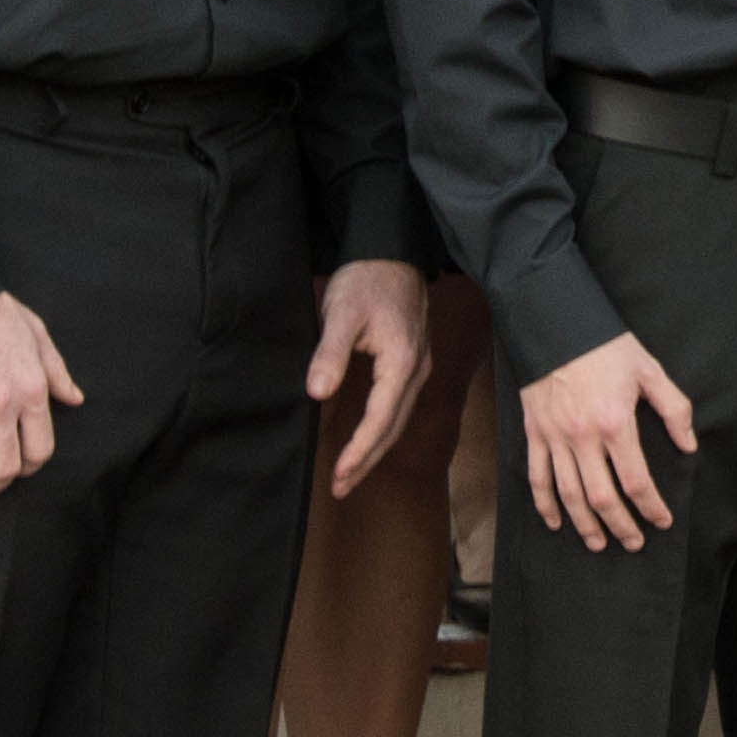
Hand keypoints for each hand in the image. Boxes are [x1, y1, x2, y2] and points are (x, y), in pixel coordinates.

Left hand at [307, 259, 439, 499]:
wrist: (390, 249)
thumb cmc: (366, 278)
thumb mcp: (341, 313)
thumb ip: (330, 354)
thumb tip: (317, 393)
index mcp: (402, 362)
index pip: (380, 419)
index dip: (360, 451)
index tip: (339, 474)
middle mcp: (416, 369)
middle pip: (394, 427)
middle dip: (368, 460)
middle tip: (341, 487)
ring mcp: (418, 365)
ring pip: (399, 419)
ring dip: (375, 448)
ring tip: (350, 473)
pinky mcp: (412, 360)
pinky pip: (399, 405)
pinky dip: (382, 428)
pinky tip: (367, 438)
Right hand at [519, 334, 699, 553]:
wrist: (555, 323)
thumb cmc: (606, 346)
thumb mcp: (649, 370)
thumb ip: (674, 409)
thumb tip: (688, 445)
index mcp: (616, 423)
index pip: (636, 481)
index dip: (651, 507)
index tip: (661, 521)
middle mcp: (583, 437)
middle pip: (602, 498)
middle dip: (620, 526)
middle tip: (634, 543)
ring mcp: (555, 437)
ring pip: (569, 495)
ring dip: (585, 525)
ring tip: (599, 543)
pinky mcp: (535, 433)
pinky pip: (537, 477)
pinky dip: (545, 504)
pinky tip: (557, 523)